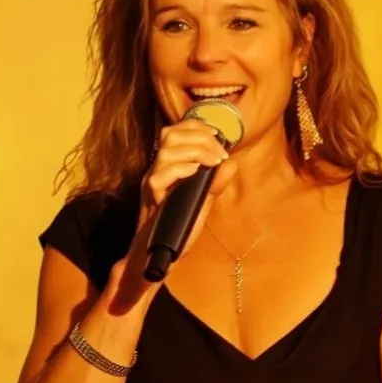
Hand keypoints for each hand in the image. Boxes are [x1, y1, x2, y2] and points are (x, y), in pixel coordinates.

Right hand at [109, 121, 235, 309]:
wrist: (158, 255)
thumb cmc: (177, 228)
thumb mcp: (201, 202)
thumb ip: (213, 183)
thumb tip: (231, 164)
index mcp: (168, 166)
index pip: (176, 132)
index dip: (197, 127)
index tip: (219, 138)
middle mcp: (157, 170)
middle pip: (170, 135)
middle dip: (200, 137)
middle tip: (220, 153)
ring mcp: (152, 183)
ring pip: (166, 152)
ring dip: (195, 151)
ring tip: (213, 162)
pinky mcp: (151, 200)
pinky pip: (159, 177)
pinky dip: (180, 170)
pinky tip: (196, 172)